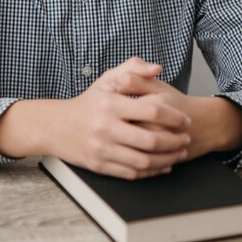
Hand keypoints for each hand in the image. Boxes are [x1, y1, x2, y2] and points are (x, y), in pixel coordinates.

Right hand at [47, 57, 191, 179]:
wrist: (54, 126)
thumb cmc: (86, 103)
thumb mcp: (106, 80)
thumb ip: (132, 69)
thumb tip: (157, 68)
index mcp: (110, 104)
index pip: (151, 111)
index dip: (174, 117)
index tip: (185, 120)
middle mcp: (106, 127)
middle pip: (151, 140)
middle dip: (175, 142)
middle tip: (186, 139)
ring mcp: (102, 148)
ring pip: (144, 161)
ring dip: (167, 159)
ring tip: (179, 153)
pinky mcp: (99, 165)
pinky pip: (132, 173)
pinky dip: (151, 171)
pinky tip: (162, 166)